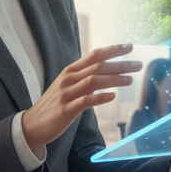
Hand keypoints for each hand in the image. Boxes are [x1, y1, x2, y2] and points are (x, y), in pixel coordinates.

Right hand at [21, 44, 140, 150]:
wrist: (32, 124)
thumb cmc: (54, 105)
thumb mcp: (68, 87)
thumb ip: (84, 78)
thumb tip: (105, 73)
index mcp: (71, 71)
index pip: (94, 55)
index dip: (112, 50)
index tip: (129, 47)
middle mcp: (69, 78)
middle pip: (98, 66)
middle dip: (120, 64)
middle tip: (138, 64)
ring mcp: (66, 94)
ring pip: (93, 81)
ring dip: (114, 79)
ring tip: (130, 80)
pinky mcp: (65, 109)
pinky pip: (85, 101)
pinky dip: (99, 97)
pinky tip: (112, 96)